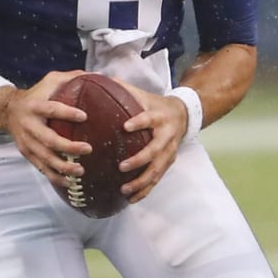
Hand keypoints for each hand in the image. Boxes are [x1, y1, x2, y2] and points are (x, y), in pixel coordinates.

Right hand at [0, 70, 91, 185]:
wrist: (7, 110)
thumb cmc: (37, 94)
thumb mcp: (50, 81)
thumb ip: (71, 78)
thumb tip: (99, 76)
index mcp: (35, 106)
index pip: (51, 109)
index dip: (66, 113)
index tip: (84, 116)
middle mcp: (28, 125)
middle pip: (48, 139)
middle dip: (68, 146)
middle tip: (88, 149)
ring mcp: (26, 141)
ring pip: (44, 157)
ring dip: (62, 166)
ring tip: (80, 171)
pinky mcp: (26, 153)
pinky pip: (40, 167)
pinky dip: (54, 176)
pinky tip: (68, 182)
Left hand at [114, 83, 192, 203]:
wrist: (183, 114)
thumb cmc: (154, 104)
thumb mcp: (142, 94)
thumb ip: (120, 89)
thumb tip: (94, 79)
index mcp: (159, 116)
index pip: (149, 118)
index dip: (139, 122)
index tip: (126, 126)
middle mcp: (166, 135)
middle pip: (155, 150)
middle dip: (139, 160)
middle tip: (122, 167)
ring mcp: (169, 151)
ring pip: (157, 170)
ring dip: (141, 181)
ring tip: (124, 189)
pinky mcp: (168, 162)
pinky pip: (157, 179)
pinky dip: (145, 190)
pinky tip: (131, 199)